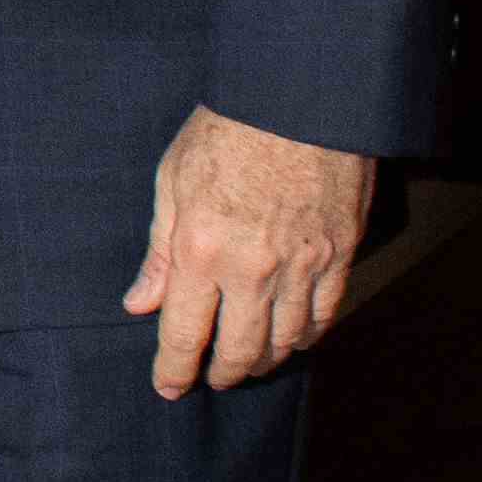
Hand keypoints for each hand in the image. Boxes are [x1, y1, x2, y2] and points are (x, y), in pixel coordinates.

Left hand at [124, 103, 369, 398]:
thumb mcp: (173, 181)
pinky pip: (325, 315)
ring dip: (264, 361)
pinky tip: (293, 339)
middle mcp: (254, 269)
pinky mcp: (340, 255)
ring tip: (249, 363)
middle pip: (240, 350)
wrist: (300, 95)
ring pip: (285, 340)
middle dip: (222, 373)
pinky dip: (306, 336)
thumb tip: (141, 304)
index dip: (175, 369)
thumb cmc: (229, 130)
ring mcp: (303, 266)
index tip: (168, 386)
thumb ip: (160, 251)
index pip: (185, 335)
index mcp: (203, 250)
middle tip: (212, 378)